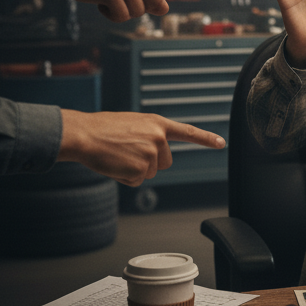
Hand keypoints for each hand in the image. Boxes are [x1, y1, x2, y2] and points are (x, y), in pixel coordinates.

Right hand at [14, 0, 167, 20]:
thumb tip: (165, 9)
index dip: (145, 6)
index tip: (127, 1)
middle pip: (150, 6)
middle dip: (134, 10)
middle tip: (116, 2)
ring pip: (135, 12)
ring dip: (119, 12)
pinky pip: (120, 16)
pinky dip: (109, 15)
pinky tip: (98, 3)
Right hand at [57, 110, 224, 185]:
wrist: (84, 135)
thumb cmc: (103, 129)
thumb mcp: (133, 124)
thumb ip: (150, 135)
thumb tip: (155, 153)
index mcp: (157, 123)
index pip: (187, 132)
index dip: (205, 138)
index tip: (221, 143)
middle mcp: (159, 137)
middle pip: (165, 162)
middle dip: (148, 162)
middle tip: (126, 152)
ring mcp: (151, 153)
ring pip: (149, 173)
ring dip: (134, 169)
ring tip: (118, 155)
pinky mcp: (141, 168)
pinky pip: (136, 181)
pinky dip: (124, 177)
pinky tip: (114, 164)